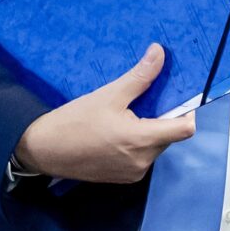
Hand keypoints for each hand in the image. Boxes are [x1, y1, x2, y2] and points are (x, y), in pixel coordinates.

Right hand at [13, 46, 195, 183]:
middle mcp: (142, 161)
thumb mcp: (109, 95)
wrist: (42, 149)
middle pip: (169, 136)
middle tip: (143, 101)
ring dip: (148, 131)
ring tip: (126, 116)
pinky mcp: (124, 178)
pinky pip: (142, 157)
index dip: (186, 111)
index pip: (185, 129)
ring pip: (155, 147)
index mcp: (141, 140)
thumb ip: (140, 77)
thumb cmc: (74, 121)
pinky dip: (137, 144)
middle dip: (162, 118)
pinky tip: (116, 132)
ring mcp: (133, 173)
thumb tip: (159, 52)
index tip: (175, 97)